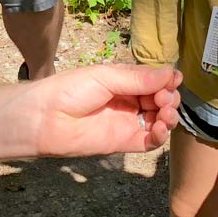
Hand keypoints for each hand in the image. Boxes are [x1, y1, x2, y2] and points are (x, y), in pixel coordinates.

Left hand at [29, 64, 180, 155]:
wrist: (43, 118)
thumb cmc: (69, 91)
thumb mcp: (106, 77)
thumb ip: (139, 79)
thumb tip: (172, 73)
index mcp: (124, 82)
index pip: (156, 81)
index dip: (167, 81)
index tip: (174, 80)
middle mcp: (129, 102)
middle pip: (161, 100)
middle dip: (169, 98)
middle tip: (163, 99)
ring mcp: (127, 123)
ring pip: (160, 121)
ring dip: (169, 116)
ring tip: (164, 113)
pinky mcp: (124, 143)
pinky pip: (150, 141)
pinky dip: (161, 136)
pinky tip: (160, 128)